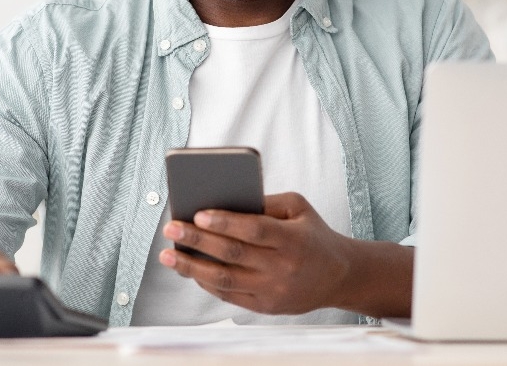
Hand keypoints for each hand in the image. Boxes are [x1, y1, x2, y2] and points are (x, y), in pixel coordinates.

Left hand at [159, 192, 353, 314]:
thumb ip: (265, 201)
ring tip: (168, 254)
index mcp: (293, 240)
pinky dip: (205, 282)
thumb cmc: (313, 235)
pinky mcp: (265, 307)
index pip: (254, 230)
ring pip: (224, 280)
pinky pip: (228, 295)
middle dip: (197, 241)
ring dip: (191, 267)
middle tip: (171, 228)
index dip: (225, 223)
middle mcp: (282, 268)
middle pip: (233, 255)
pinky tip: (189, 269)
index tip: (198, 214)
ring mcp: (273, 291)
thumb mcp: (299, 208)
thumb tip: (223, 200)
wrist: (338, 275)